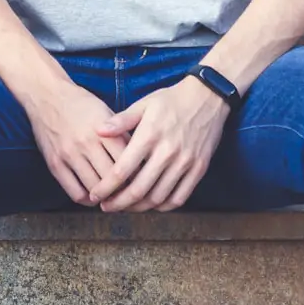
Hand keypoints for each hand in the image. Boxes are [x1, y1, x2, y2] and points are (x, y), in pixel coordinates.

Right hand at [24, 79, 131, 207]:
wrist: (47, 95)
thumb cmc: (81, 103)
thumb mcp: (105, 111)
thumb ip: (120, 133)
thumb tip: (139, 156)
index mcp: (104, 130)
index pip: (126, 161)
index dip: (136, 175)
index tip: (140, 180)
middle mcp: (87, 143)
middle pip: (112, 178)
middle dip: (123, 189)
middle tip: (129, 194)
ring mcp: (69, 155)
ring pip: (94, 188)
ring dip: (105, 197)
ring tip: (112, 198)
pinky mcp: (55, 164)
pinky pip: (74, 192)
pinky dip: (86, 199)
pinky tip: (92, 196)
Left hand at [90, 77, 230, 212]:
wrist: (208, 96)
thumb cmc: (172, 100)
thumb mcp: (144, 103)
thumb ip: (122, 120)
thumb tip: (98, 131)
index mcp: (149, 135)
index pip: (122, 169)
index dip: (106, 187)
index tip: (95, 195)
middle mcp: (167, 152)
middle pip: (138, 190)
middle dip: (119, 203)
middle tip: (107, 207)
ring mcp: (185, 162)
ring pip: (158, 198)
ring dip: (139, 208)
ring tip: (127, 206)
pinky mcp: (199, 168)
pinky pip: (179, 197)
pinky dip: (164, 206)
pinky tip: (153, 204)